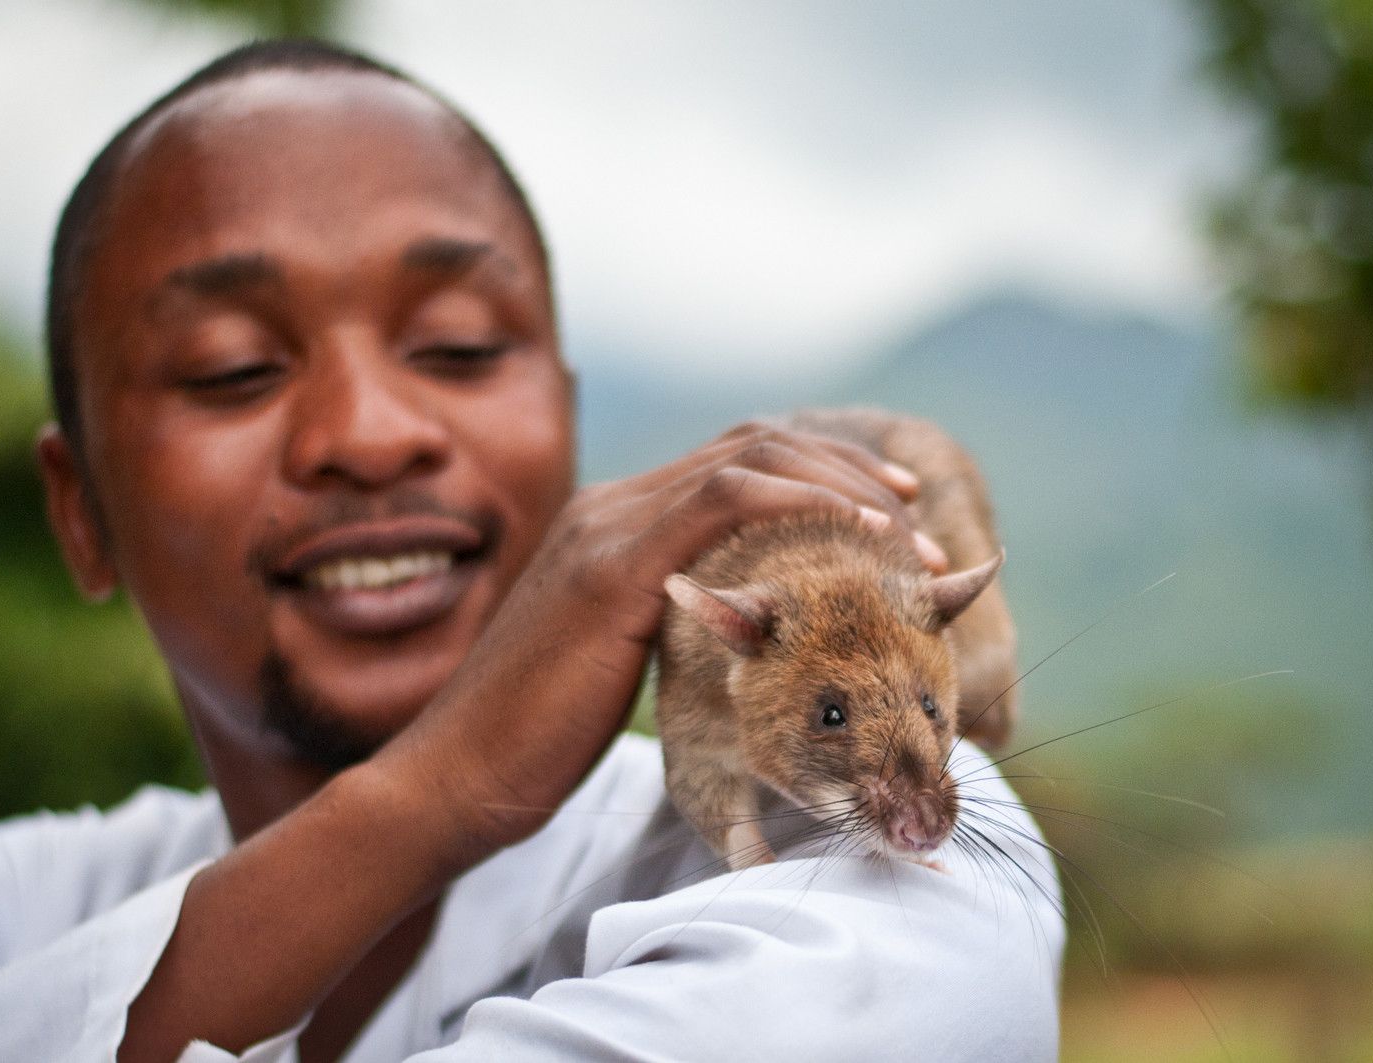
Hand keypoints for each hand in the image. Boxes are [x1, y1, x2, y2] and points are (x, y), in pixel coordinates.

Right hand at [386, 421, 933, 860]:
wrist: (459, 774)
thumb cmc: (539, 739)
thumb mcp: (621, 662)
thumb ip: (670, 622)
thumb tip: (743, 635)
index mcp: (614, 523)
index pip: (735, 464)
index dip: (819, 475)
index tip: (886, 517)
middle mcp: (611, 506)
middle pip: (754, 445)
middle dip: (846, 469)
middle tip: (913, 521)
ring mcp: (606, 526)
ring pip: (750, 458)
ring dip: (841, 485)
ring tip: (903, 537)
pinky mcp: (610, 566)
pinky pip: (725, 499)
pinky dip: (803, 502)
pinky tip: (855, 537)